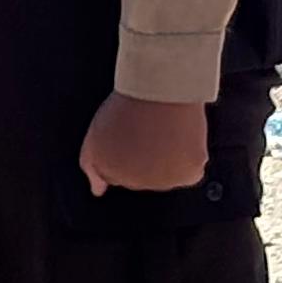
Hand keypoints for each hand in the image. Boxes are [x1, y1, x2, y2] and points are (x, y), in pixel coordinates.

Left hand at [80, 90, 209, 196]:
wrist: (159, 91)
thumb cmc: (129, 104)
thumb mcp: (96, 133)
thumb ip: (91, 165)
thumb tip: (97, 191)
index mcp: (108, 170)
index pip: (115, 174)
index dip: (122, 152)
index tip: (128, 135)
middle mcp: (134, 182)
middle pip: (141, 176)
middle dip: (143, 159)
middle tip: (146, 130)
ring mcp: (161, 181)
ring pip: (167, 175)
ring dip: (167, 160)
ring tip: (163, 130)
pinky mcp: (188, 175)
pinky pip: (190, 171)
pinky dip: (189, 158)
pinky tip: (180, 137)